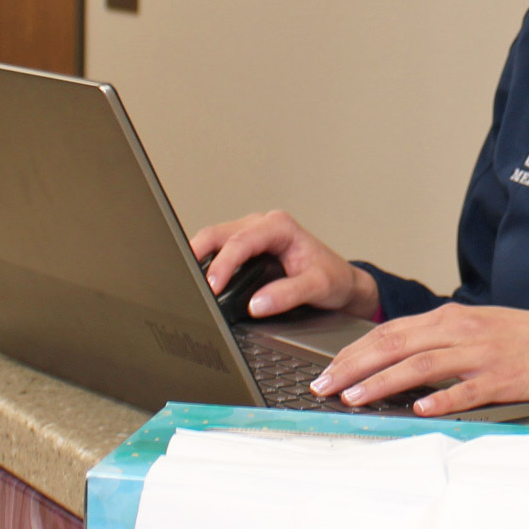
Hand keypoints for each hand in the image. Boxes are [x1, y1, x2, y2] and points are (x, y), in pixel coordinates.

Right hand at [190, 210, 379, 320]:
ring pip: (214, 239)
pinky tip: (199, 279)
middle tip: (186, 281)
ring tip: (187, 282)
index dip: (223, 264)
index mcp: (280, 227)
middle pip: (218, 234)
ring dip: (198, 257)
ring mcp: (252, 234)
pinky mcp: (246, 247)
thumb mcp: (317, 287)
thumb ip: (288, 294)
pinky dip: (205, 262)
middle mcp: (263, 225)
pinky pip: (219, 249)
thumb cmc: (333, 279)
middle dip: (198, 255)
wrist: (342, 282)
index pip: (241, 242)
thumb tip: (257, 304)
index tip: (212, 287)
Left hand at [313, 303, 528, 415]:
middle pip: (396, 344)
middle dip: (354, 365)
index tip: (327, 369)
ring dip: (384, 381)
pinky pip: (466, 389)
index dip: (354, 350)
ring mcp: (481, 354)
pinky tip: (419, 409)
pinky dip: (440, 399)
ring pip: (422, 364)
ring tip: (355, 397)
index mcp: (450, 317)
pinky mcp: (503, 378)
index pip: (390, 331)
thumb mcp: (474, 329)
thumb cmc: (522, 339)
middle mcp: (461, 330)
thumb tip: (392, 361)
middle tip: (324, 385)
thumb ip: (436, 341)